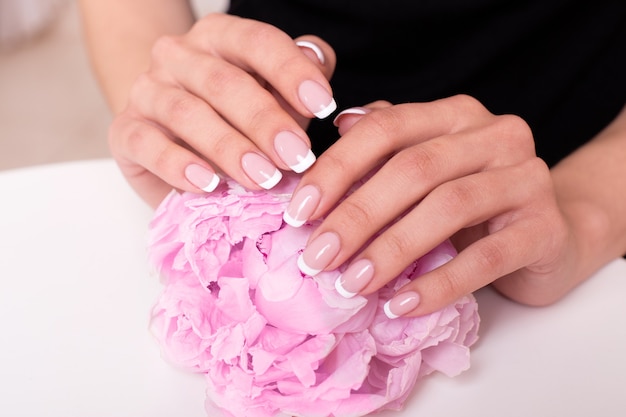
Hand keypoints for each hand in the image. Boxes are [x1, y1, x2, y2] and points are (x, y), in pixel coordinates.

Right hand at [108, 13, 336, 205]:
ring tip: (262, 179)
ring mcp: (147, 90)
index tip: (323, 105)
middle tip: (296, 158)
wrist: (168, 136)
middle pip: (224, 82)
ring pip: (187, 113)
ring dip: (229, 148)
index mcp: (219, 37)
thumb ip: (299, 76)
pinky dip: (178, 165)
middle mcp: (178, 55)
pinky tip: (207, 184)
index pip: (257, 42)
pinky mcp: (125, 131)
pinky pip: (146, 144)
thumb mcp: (272, 94)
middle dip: (265, 122)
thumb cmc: (231, 116)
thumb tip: (318, 60)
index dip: (291, 72)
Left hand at [286, 95, 579, 317]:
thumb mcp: (427, 170)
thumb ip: (386, 149)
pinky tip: (400, 305)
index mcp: (456, 115)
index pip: (387, 128)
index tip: (298, 212)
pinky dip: (437, 284)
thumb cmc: (474, 204)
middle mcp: (495, 136)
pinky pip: (486, 258)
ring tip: (351, 283)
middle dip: (357, 215)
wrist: (549, 235)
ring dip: (390, 249)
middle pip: (414, 168)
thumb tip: (336, 129)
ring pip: (447, 207)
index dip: (337, 168)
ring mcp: (526, 179)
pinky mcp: (544, 229)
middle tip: (317, 256)